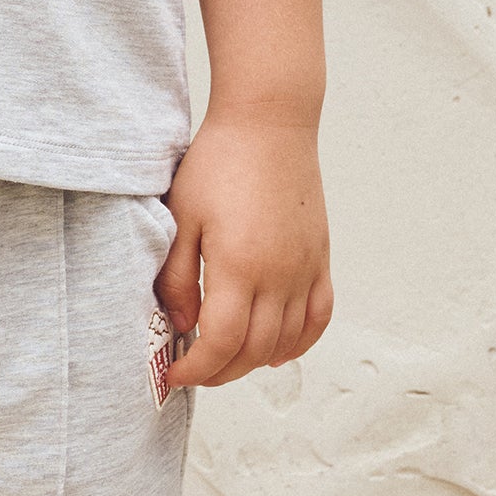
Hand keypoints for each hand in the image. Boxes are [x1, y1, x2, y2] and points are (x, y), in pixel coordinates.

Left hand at [156, 112, 333, 389]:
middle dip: (220, 371)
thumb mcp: (182, 215)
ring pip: (286, 341)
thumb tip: (181, 327)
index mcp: (241, 266)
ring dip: (255, 361)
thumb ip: (177, 277)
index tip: (175, 373)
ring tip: (224, 358)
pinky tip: (277, 350)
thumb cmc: (219, 161)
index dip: (197, 369)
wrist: (268, 121)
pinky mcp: (320, 258)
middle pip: (255, 351)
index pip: (222, 343)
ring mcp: (306, 268)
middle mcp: (280, 275)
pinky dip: (300, 343)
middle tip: (193, 368)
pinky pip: (319, 317)